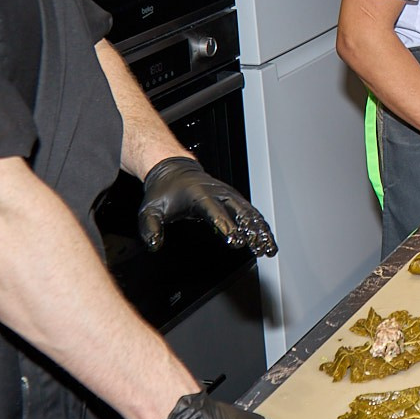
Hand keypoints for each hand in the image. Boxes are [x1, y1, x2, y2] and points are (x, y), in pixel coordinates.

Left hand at [139, 156, 275, 256]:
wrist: (174, 170)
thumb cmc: (163, 191)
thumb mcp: (150, 210)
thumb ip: (150, 228)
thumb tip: (155, 245)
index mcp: (199, 195)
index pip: (216, 212)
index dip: (227, 226)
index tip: (237, 241)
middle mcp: (218, 193)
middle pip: (241, 211)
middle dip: (252, 230)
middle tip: (259, 247)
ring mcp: (229, 195)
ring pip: (251, 213)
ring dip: (261, 231)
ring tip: (269, 248)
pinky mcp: (234, 199)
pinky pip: (252, 212)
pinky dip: (261, 226)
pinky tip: (267, 240)